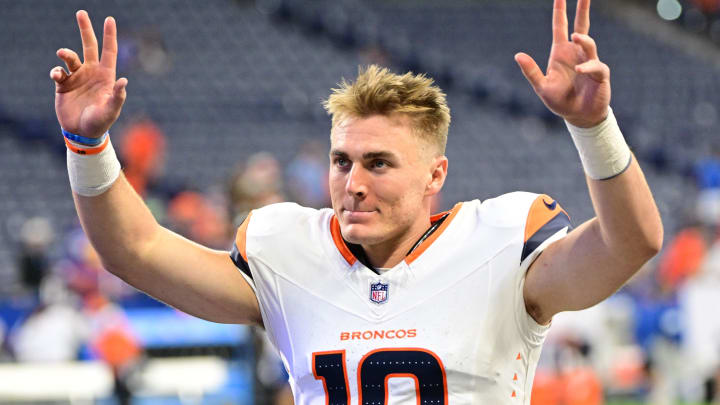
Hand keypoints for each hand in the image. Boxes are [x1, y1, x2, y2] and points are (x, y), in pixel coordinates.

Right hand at [50, 10, 126, 137]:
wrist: (82, 133)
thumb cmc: (100, 122)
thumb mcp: (111, 110)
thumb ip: (117, 96)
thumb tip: (124, 81)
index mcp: (106, 76)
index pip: (109, 52)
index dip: (109, 36)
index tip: (109, 19)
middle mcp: (92, 73)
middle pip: (89, 46)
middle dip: (86, 29)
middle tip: (81, 13)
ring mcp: (77, 78)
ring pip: (70, 57)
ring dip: (66, 53)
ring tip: (62, 54)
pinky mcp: (63, 85)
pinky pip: (58, 72)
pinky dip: (56, 71)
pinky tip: (57, 76)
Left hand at [515, 0, 609, 127]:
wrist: (579, 116)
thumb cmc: (560, 101)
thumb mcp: (541, 87)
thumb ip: (531, 71)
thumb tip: (517, 55)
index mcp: (561, 53)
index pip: (560, 26)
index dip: (560, 11)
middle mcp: (576, 53)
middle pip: (581, 26)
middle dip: (582, 9)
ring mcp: (590, 61)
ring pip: (588, 44)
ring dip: (583, 40)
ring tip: (575, 37)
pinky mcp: (600, 74)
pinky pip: (595, 66)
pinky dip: (588, 67)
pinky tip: (579, 71)